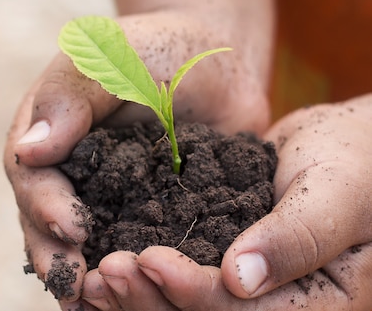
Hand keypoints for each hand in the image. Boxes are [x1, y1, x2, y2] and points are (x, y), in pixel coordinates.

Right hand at [3, 11, 269, 307]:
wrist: (215, 64)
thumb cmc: (159, 48)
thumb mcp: (114, 55)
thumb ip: (71, 94)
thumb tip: (30, 150)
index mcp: (47, 132)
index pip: (32, 175)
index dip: (46, 205)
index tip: (73, 227)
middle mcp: (68, 171)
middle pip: (46, 220)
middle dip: (57, 254)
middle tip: (76, 288)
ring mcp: (104, 196)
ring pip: (81, 242)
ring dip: (85, 274)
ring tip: (93, 306)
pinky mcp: (143, 213)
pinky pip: (127, 246)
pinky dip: (126, 271)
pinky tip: (133, 297)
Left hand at [75, 94, 371, 310]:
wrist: (348, 148)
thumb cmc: (357, 163)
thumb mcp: (337, 194)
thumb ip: (297, 237)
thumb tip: (240, 278)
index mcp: (320, 306)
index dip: (194, 295)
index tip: (149, 260)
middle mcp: (279, 307)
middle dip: (152, 303)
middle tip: (106, 273)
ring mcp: (250, 291)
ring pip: (187, 310)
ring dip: (139, 298)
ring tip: (97, 276)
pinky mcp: (224, 266)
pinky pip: (184, 282)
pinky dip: (146, 280)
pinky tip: (109, 266)